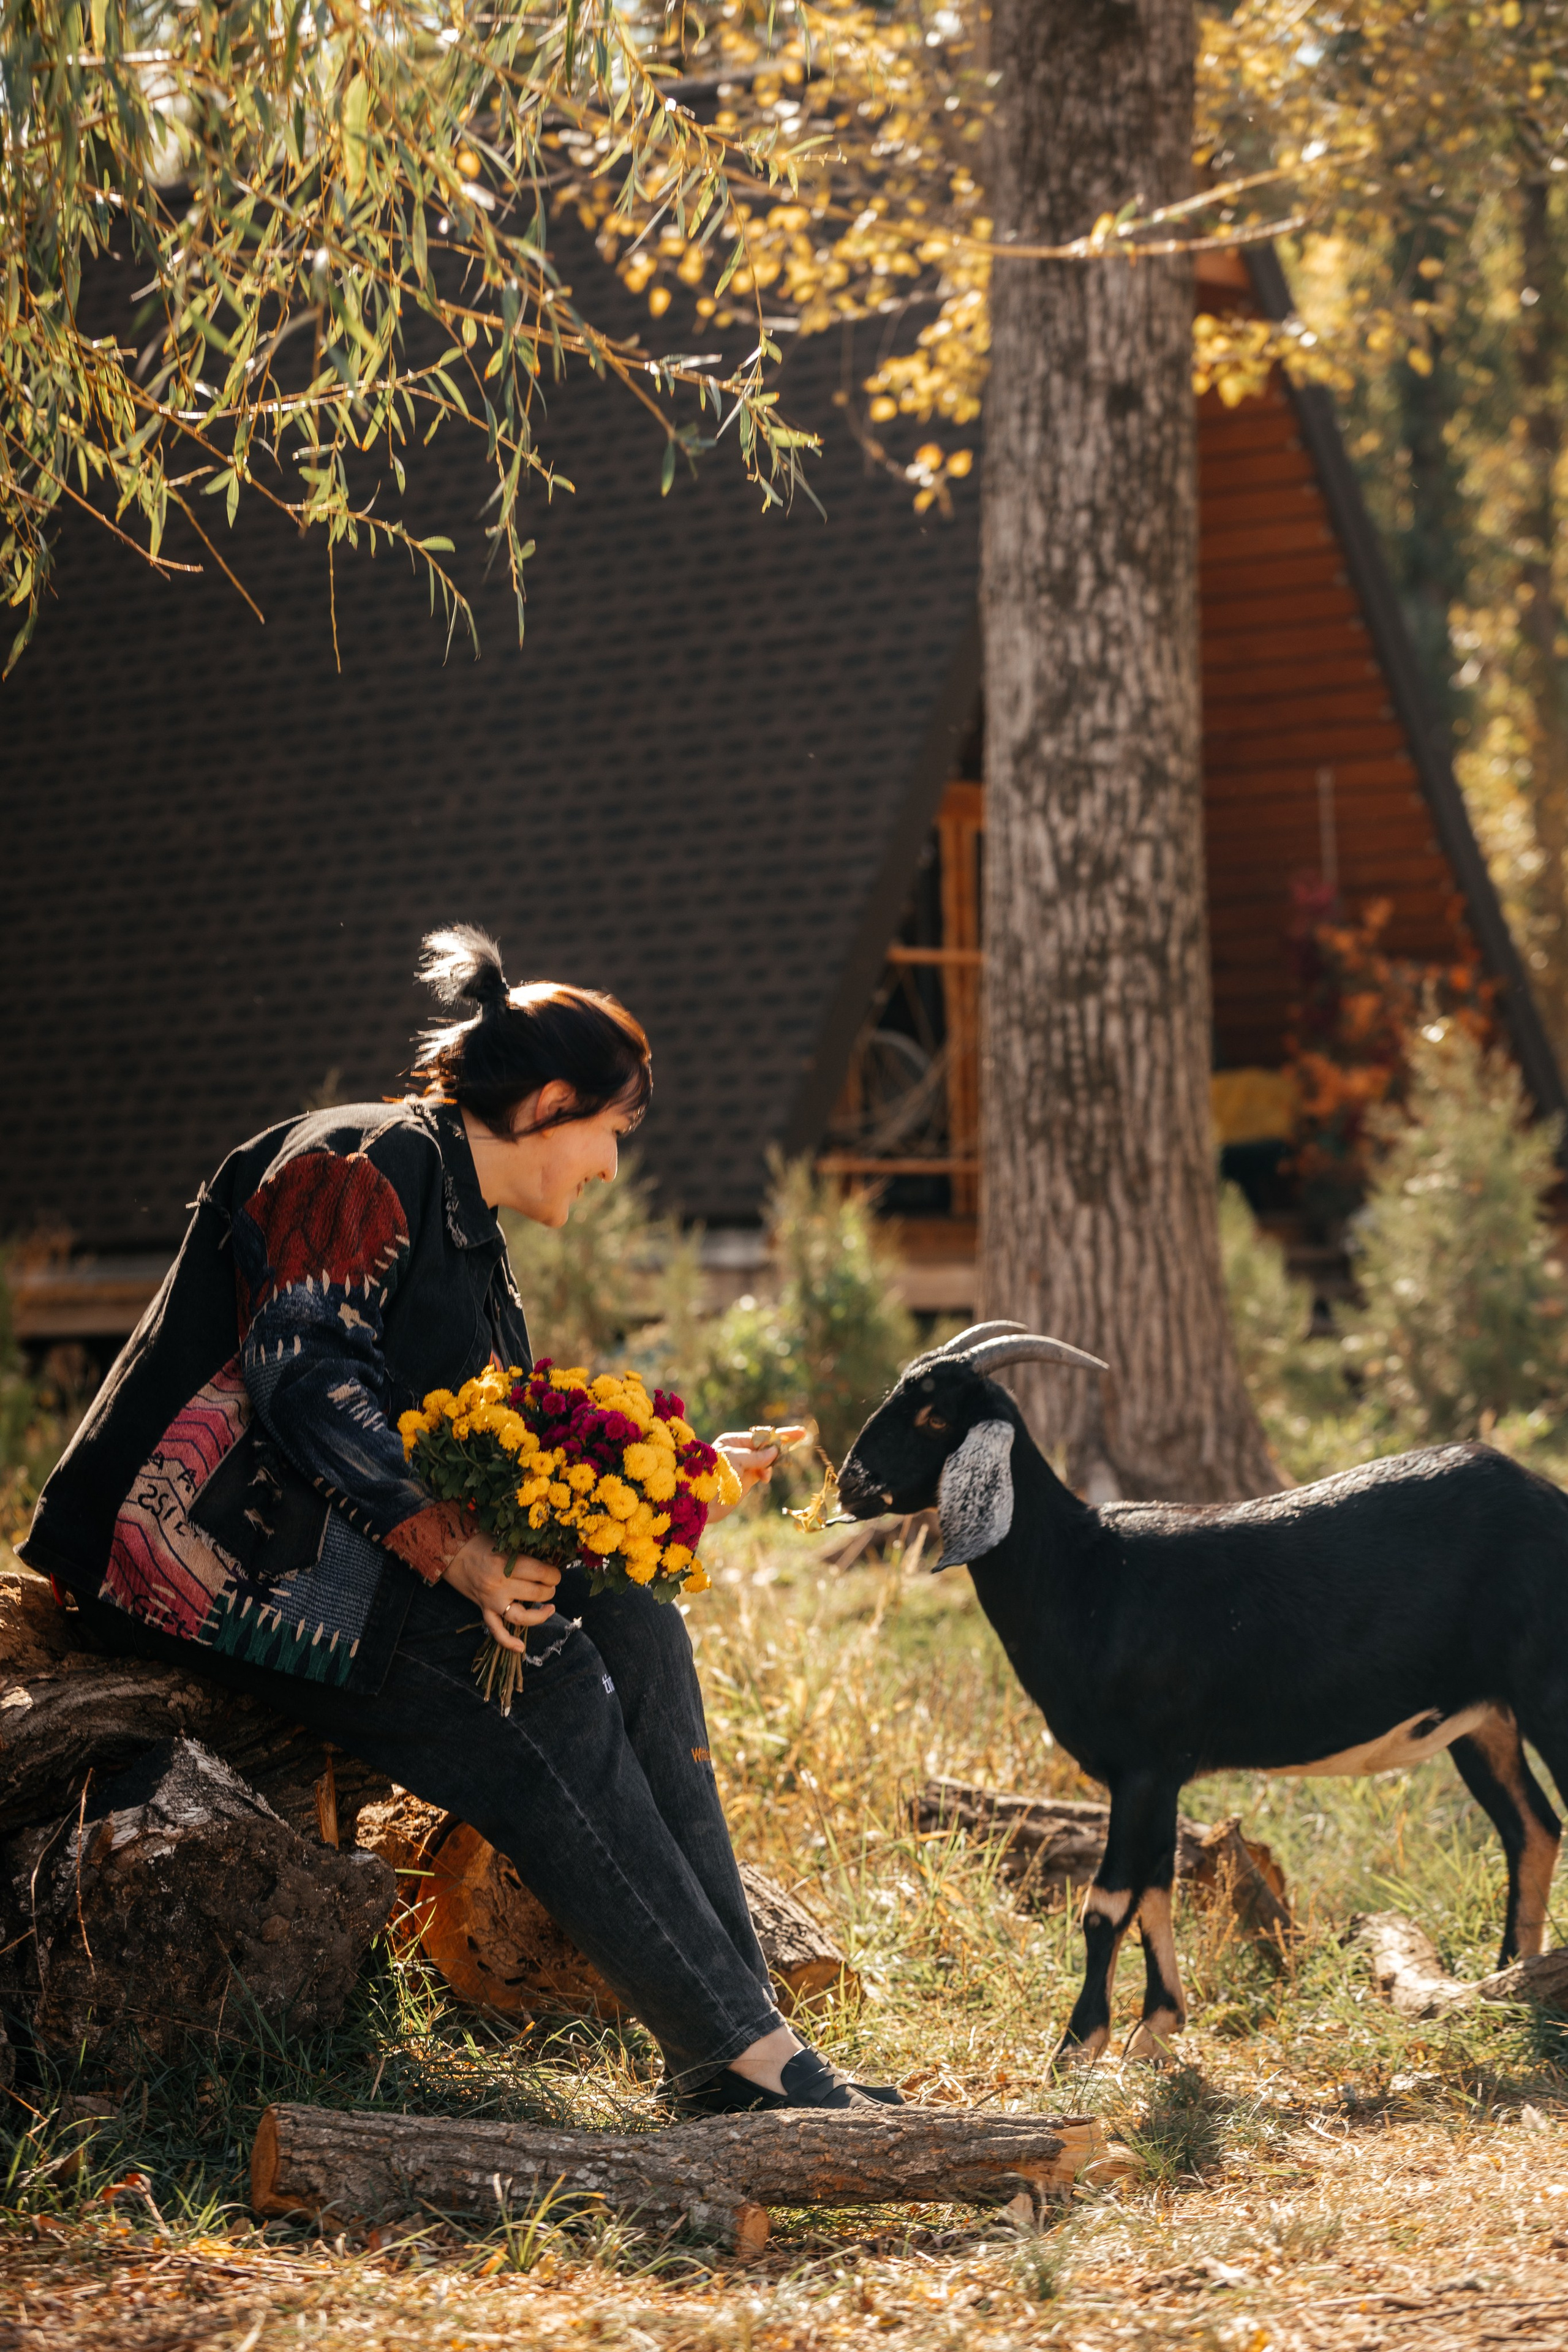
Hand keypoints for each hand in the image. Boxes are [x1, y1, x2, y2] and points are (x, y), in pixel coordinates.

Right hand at [443, 1533, 560, 1652]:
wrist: (451, 1553)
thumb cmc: (480, 1543)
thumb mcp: (504, 1541)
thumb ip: (525, 1553)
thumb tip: (550, 1562)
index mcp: (505, 1563)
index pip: (541, 1573)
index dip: (554, 1574)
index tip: (556, 1573)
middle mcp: (499, 1585)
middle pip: (536, 1593)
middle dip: (550, 1589)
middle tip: (552, 1584)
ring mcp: (491, 1601)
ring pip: (521, 1616)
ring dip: (540, 1614)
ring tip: (550, 1608)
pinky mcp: (483, 1610)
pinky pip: (496, 1630)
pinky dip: (508, 1642)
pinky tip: (522, 1648)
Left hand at [709, 1426, 808, 1523]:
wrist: (704, 1502)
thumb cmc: (716, 1475)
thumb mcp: (736, 1460)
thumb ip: (757, 1456)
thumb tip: (775, 1451)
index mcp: (733, 1441)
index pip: (761, 1435)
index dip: (779, 1434)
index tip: (799, 1432)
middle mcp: (739, 1451)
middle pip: (765, 1445)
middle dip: (780, 1444)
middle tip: (802, 1436)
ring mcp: (744, 1466)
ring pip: (766, 1459)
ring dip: (772, 1462)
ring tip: (766, 1472)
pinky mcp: (746, 1479)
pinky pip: (763, 1471)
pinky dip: (767, 1472)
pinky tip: (765, 1477)